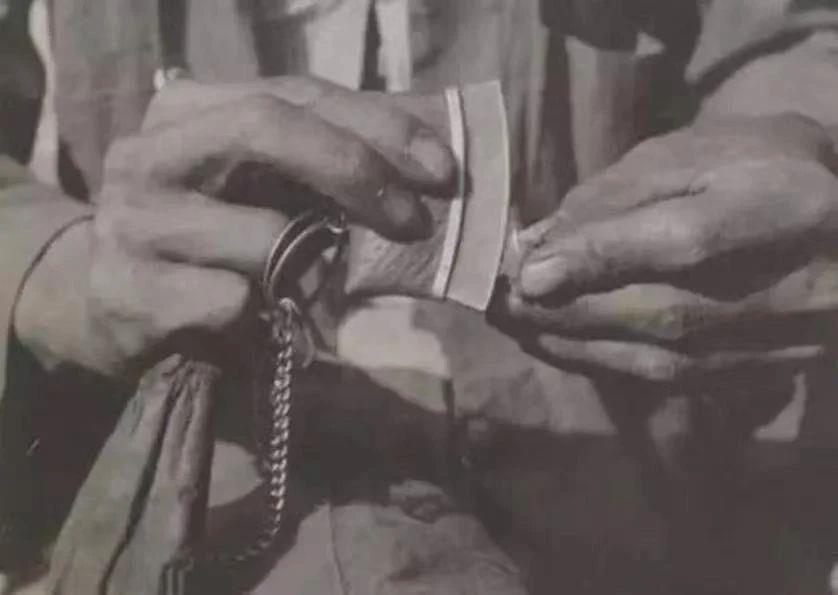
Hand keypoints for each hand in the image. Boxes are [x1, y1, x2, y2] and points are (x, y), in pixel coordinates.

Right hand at [15, 77, 454, 376]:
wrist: (105, 302)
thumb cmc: (204, 241)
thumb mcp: (255, 187)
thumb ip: (316, 166)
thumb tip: (421, 166)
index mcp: (189, 109)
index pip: (296, 94)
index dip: (378, 126)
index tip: (442, 170)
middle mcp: (152, 150)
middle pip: (266, 125)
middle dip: (356, 168)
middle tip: (413, 219)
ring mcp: (132, 221)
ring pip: (261, 234)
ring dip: (310, 264)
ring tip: (309, 283)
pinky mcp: (127, 290)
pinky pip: (232, 300)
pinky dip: (263, 315)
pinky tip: (249, 318)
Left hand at [502, 114, 837, 384]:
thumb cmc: (757, 166)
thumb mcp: (692, 155)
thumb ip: (616, 197)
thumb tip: (538, 246)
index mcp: (780, 206)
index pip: (684, 240)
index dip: (602, 259)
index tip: (529, 274)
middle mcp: (795, 282)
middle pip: (665, 310)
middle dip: (568, 312)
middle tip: (499, 306)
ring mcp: (786, 337)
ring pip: (666, 357)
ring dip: (578, 347)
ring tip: (519, 329)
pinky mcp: (766, 369)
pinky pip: (675, 379)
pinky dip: (609, 365)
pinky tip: (565, 349)